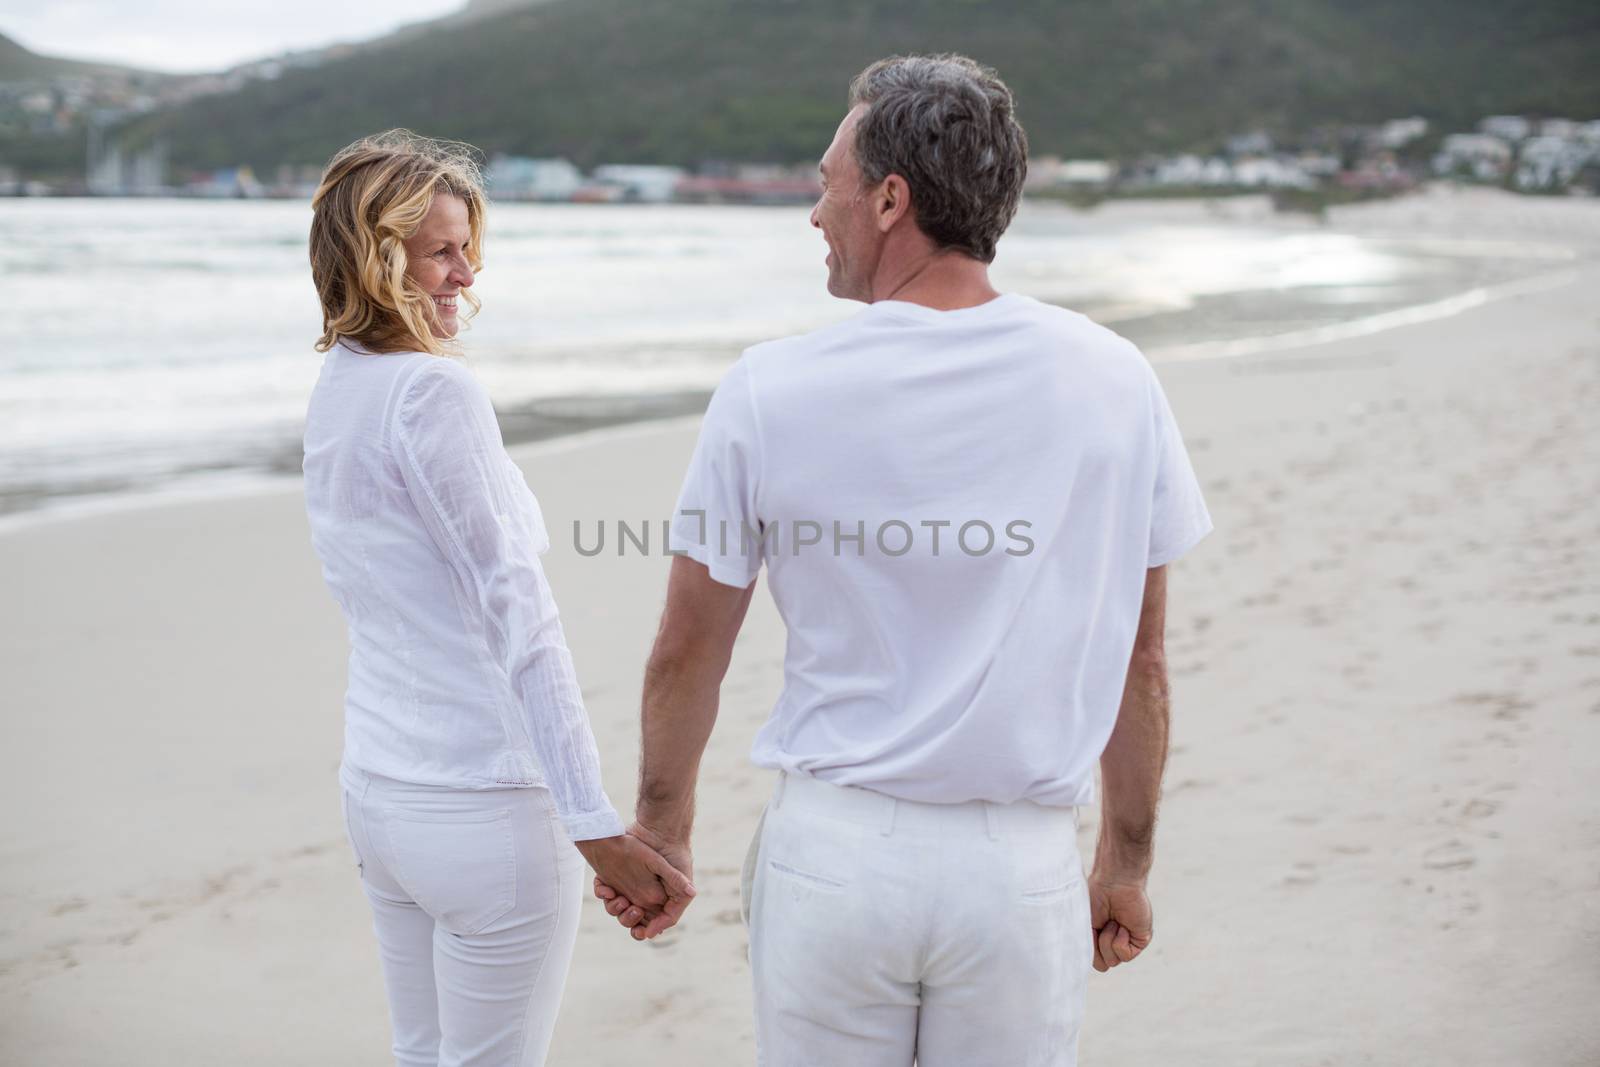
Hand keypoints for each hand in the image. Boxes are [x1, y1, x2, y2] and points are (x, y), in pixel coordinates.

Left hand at [593, 821, 694, 940]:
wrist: (648, 827)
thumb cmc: (661, 847)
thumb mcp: (670, 866)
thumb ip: (677, 884)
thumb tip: (689, 896)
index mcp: (658, 895)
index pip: (654, 920)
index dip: (650, 929)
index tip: (644, 932)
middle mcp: (642, 894)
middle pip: (633, 918)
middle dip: (629, 919)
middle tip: (632, 908)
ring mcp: (626, 886)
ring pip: (617, 908)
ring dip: (615, 907)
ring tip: (619, 898)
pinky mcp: (613, 878)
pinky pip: (605, 892)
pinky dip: (603, 892)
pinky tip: (605, 887)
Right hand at [1087, 871, 1152, 971]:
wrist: (1113, 882)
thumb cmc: (1095, 897)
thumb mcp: (1084, 925)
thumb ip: (1087, 947)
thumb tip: (1096, 967)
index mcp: (1100, 937)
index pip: (1095, 960)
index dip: (1089, 950)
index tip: (1089, 931)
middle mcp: (1114, 941)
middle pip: (1103, 964)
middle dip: (1097, 945)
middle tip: (1100, 923)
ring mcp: (1127, 942)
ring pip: (1114, 961)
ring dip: (1107, 941)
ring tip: (1112, 921)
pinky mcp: (1140, 940)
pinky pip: (1126, 955)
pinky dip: (1119, 941)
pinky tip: (1121, 926)